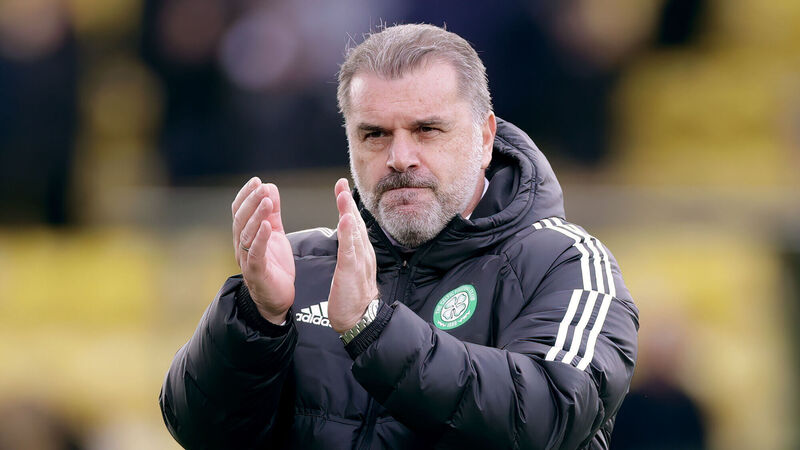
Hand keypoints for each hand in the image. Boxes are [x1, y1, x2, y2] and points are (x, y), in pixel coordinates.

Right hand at [231, 177, 294, 323]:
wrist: (276, 299)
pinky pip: (255, 253)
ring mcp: (246, 259)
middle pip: (241, 220)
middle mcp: (241, 246)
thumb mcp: (275, 233)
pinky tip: (267, 225)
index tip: (256, 181)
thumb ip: (272, 213)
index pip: (239, 211)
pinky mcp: (256, 272)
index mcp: (244, 236)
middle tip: (261, 187)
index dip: (246, 195)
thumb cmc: (274, 266)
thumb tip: (269, 187)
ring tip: (266, 201)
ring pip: (246, 234)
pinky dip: (260, 238)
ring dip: (256, 215)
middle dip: (251, 201)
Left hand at [327, 178, 379, 332]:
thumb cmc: (353, 299)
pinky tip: (346, 219)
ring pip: (354, 232)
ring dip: (348, 211)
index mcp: (361, 253)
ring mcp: (359, 261)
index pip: (354, 225)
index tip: (341, 189)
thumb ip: (350, 255)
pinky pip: (350, 248)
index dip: (348, 206)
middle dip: (348, 202)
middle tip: (341, 183)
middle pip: (355, 223)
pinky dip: (348, 233)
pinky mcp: (352, 271)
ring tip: (342, 194)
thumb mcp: (351, 271)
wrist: (360, 320)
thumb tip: (348, 242)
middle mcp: (363, 253)